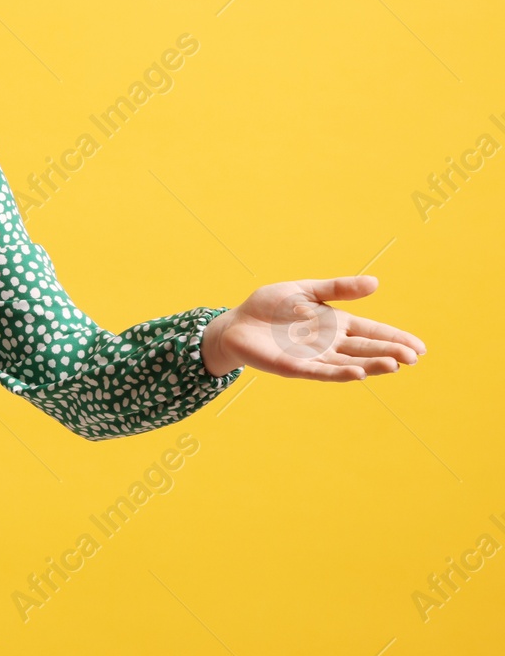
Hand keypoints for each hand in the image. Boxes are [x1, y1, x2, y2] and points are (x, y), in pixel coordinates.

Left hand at [201, 275, 424, 380]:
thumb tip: (375, 282)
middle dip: (390, 352)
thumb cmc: (270, 306)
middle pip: (367, 349)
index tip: (420, 347)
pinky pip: (321, 372)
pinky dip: (340, 373)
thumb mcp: (305, 290)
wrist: (236, 323)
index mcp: (336, 324)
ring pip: (350, 363)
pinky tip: (357, 373)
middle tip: (414, 357)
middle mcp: (330, 343)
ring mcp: (315, 357)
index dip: (395, 338)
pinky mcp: (296, 368)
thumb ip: (337, 289)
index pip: (373, 331)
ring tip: (394, 365)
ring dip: (371, 365)